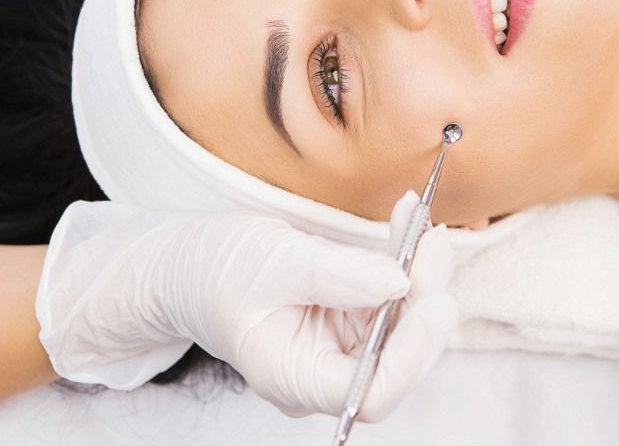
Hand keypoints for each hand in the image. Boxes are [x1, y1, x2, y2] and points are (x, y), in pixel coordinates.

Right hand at [36, 193, 456, 419]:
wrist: (184, 262)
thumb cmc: (212, 269)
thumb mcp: (271, 260)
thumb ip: (336, 274)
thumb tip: (400, 280)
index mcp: (294, 378)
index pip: (370, 393)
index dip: (410, 354)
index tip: (428, 298)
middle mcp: (323, 372)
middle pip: (397, 360)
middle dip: (425, 303)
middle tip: (434, 246)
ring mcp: (338, 345)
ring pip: (403, 328)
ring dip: (423, 278)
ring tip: (424, 228)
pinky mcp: (347, 317)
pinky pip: (392, 299)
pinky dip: (406, 263)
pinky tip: (408, 226)